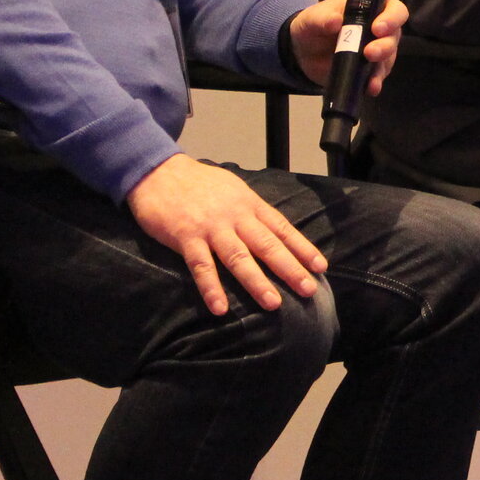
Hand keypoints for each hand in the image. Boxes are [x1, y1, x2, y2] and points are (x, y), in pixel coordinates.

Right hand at [126, 155, 327, 314]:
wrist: (158, 171)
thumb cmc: (199, 184)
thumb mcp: (233, 190)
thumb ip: (251, 212)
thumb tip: (274, 233)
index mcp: (249, 204)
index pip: (281, 228)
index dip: (302, 248)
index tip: (320, 267)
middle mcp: (235, 216)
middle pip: (267, 245)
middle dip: (289, 268)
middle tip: (308, 289)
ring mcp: (211, 227)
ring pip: (238, 257)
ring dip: (256, 281)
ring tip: (273, 303)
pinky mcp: (185, 236)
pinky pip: (201, 266)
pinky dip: (211, 287)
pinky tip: (220, 308)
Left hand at [290, 0, 407, 92]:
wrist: (304, 54)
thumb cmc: (313, 27)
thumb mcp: (312, 19)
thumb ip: (322, 19)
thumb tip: (335, 21)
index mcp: (369, 10)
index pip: (393, 9)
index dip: (392, 18)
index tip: (377, 28)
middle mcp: (378, 31)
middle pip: (394, 36)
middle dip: (385, 45)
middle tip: (369, 53)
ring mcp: (376, 52)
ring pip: (388, 58)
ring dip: (381, 67)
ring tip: (370, 77)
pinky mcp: (369, 71)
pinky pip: (377, 77)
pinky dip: (374, 83)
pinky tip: (370, 88)